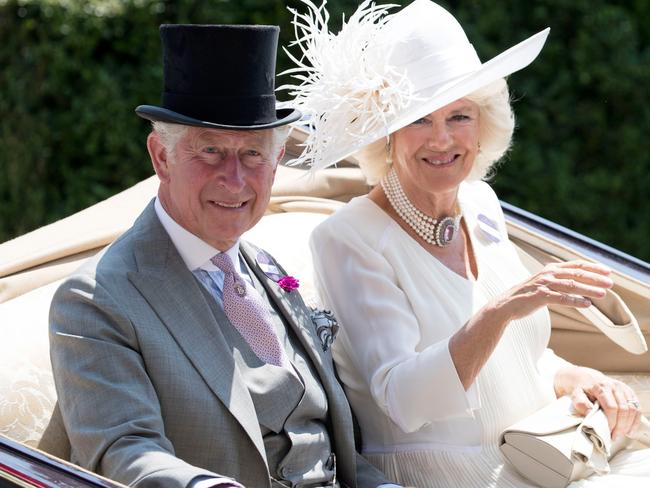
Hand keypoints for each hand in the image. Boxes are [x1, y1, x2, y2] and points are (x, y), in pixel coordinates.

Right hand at [495, 260, 612, 321]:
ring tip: (603, 294)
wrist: (506, 304)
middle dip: (595, 278)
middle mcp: (548, 274)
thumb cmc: (526, 295)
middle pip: (576, 273)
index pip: (575, 265)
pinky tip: (587, 304)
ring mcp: (544, 284)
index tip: (607, 271)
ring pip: (572, 285)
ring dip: (589, 289)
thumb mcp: (543, 283)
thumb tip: (579, 284)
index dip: (592, 267)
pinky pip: (562, 298)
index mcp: (550, 268)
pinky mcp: (540, 296)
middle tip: (610, 283)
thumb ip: (558, 281)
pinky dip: (576, 301)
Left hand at [556, 366, 642, 439]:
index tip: (608, 432)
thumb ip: (581, 403)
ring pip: (633, 409)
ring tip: (623, 434)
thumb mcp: (576, 394)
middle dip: (621, 426)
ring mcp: (624, 388)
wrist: (586, 377)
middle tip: (615, 436)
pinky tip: (630, 429)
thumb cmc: (581, 388)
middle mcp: (615, 386)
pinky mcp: (629, 392)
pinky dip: (635, 420)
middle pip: (624, 409)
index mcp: (601, 387)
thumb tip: (589, 414)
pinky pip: (637, 407)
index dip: (612, 422)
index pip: (612, 407)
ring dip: (630, 424)